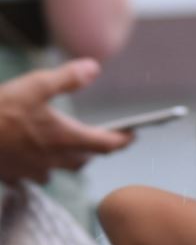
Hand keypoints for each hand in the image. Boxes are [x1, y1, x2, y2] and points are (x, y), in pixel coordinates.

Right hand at [0, 58, 130, 183]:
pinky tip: (31, 156)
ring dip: (68, 159)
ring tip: (67, 147)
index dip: (122, 140)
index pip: (106, 144)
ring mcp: (33, 170)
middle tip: (101, 139)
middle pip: (85, 159)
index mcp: (66, 138)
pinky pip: (34, 175)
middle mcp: (54, 159)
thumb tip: (94, 68)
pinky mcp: (14, 175)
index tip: (132, 135)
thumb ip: (67, 78)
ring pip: (61, 169)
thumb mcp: (34, 86)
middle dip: (95, 149)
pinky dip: (38, 166)